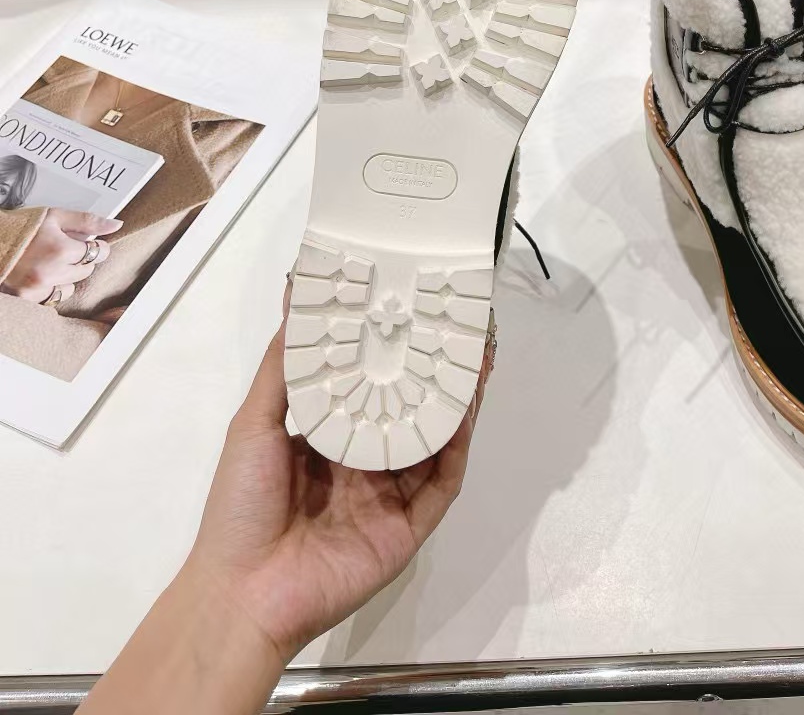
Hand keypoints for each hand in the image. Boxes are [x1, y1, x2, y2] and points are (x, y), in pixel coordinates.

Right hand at [1, 208, 117, 302]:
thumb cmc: (20, 227)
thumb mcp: (54, 216)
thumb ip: (87, 221)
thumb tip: (116, 225)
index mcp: (60, 249)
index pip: (98, 253)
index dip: (97, 246)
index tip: (90, 243)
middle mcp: (51, 273)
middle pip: (86, 271)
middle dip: (80, 259)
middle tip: (64, 249)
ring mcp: (38, 289)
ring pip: (70, 288)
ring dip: (67, 277)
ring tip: (51, 263)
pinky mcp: (27, 299)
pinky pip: (52, 298)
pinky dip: (50, 289)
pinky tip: (41, 276)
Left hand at [184, 288, 494, 662]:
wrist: (244, 592)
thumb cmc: (241, 505)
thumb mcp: (253, 424)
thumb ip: (281, 368)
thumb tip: (296, 298)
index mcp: (329, 441)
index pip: (372, 388)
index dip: (396, 354)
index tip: (414, 314)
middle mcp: (364, 466)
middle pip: (413, 411)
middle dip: (439, 374)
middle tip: (462, 333)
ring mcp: (390, 498)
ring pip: (435, 443)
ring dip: (457, 405)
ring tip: (477, 362)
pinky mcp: (408, 529)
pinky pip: (441, 485)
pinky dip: (454, 450)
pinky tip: (464, 415)